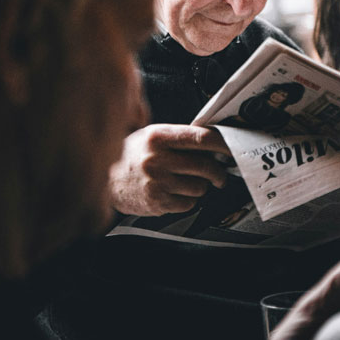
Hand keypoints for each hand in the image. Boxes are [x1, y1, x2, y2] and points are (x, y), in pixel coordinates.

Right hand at [109, 124, 231, 215]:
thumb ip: (179, 138)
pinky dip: (188, 199)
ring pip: (200, 187)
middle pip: (205, 166)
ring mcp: (157, 182)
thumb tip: (214, 143)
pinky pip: (188, 203)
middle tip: (219, 174)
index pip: (201, 138)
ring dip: (201, 186)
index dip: (223, 144)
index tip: (233, 148)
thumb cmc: (132, 155)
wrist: (106, 179)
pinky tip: (175, 192)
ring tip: (187, 182)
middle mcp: (157, 159)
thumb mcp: (151, 136)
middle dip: (218, 172)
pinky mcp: (157, 202)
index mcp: (158, 137)